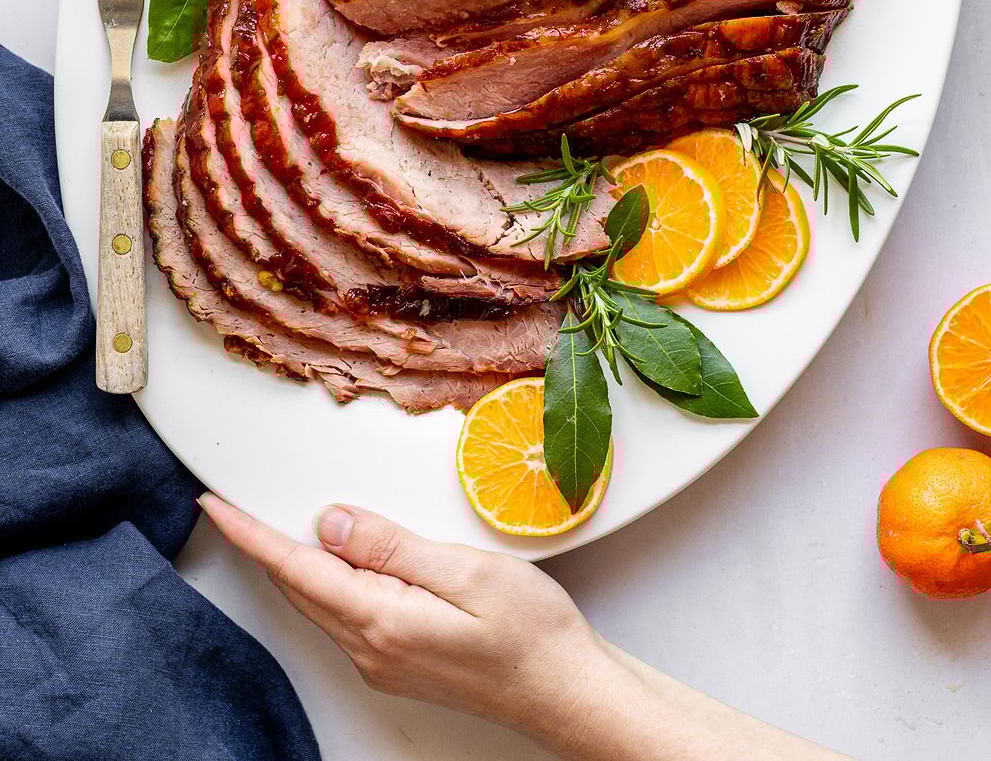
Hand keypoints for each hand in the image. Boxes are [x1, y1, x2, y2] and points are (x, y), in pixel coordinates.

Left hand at [201, 493, 853, 760]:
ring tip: (265, 525)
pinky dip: (325, 581)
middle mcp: (372, 648)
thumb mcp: (464, 571)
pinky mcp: (403, 661)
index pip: (297, 569)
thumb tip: (330, 522)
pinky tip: (331, 562)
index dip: (251, 534)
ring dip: (291, 564)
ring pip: (321, 602)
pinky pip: (346, 613)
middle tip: (227, 506)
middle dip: (260, 546)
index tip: (212, 506)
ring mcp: (386, 660)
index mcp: (380, 622)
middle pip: (300, 588)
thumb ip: (390, 546)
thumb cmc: (531, 633)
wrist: (569, 692)